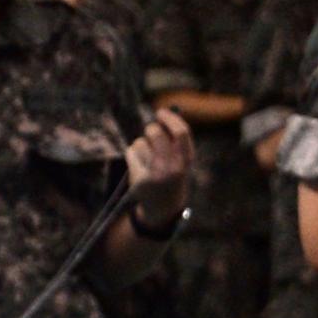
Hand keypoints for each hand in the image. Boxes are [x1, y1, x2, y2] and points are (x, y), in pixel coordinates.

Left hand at [126, 106, 193, 220]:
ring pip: (140, 142)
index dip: (169, 118)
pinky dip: (132, 154)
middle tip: (151, 131)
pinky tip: (140, 166)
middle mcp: (172, 167)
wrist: (163, 206)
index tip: (160, 111)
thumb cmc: (172, 175)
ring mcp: (155, 173)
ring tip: (148, 158)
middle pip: (154, 132)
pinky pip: (130, 152)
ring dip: (141, 145)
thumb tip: (162, 114)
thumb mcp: (181, 160)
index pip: (181, 132)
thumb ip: (175, 141)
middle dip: (150, 128)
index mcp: (187, 160)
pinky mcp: (140, 178)